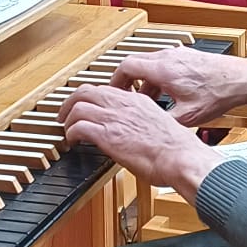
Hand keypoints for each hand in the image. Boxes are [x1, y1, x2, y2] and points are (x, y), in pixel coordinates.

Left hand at [60, 84, 221, 199]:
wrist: (182, 157)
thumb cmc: (177, 148)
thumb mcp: (158, 125)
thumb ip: (141, 123)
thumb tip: (132, 132)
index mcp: (138, 101)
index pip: (105, 89)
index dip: (90, 97)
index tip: (85, 106)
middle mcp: (124, 105)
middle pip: (86, 91)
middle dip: (70, 102)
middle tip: (65, 114)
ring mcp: (115, 118)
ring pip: (78, 106)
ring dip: (68, 118)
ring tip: (66, 128)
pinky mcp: (108, 135)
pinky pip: (79, 127)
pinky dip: (71, 133)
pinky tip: (72, 141)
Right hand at [103, 46, 246, 125]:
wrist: (241, 79)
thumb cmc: (218, 93)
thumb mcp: (187, 116)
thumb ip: (164, 121)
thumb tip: (150, 131)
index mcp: (162, 69)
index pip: (125, 67)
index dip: (114, 81)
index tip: (112, 92)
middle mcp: (168, 58)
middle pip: (135, 64)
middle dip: (127, 82)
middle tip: (124, 97)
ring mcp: (177, 55)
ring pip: (150, 64)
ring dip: (144, 81)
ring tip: (147, 100)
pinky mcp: (186, 57)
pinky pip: (163, 64)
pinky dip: (158, 78)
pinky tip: (166, 95)